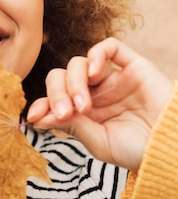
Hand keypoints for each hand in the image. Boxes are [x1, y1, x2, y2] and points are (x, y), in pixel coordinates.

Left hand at [26, 37, 172, 171]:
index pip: (53, 99)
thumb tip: (37, 117)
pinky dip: (96, 55)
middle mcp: (94, 92)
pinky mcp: (132, 66)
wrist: (174, 148)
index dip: (41, 104)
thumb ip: (71, 125)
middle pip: (60, 78)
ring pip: (77, 64)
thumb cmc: (139, 150)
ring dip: (74, 82)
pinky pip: (109, 47)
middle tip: (65, 113)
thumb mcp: (99, 142)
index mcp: (83, 112)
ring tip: (83, 105)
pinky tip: (95, 73)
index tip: (34, 117)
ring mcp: (112, 78)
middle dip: (56, 94)